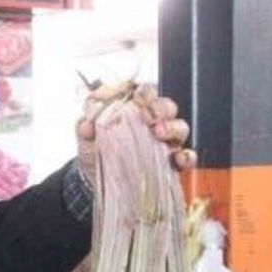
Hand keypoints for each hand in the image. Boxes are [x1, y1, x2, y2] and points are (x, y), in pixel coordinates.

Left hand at [75, 83, 195, 184]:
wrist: (97, 179)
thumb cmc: (96, 151)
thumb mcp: (86, 137)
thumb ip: (85, 126)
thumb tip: (86, 124)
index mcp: (135, 109)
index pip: (146, 92)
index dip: (144, 92)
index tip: (137, 98)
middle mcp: (153, 123)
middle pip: (167, 107)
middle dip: (160, 107)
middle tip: (149, 116)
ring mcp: (164, 142)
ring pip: (180, 128)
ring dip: (172, 127)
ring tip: (158, 133)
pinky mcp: (171, 164)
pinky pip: (186, 157)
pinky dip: (186, 156)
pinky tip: (177, 158)